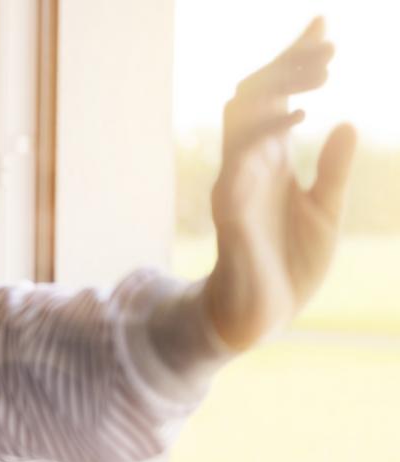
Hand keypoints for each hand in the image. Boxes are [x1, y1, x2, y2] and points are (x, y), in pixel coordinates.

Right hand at [204, 17, 356, 349]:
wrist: (263, 316)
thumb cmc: (289, 265)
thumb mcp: (324, 211)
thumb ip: (331, 169)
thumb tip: (346, 122)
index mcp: (269, 161)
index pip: (277, 98)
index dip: (295, 61)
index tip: (323, 25)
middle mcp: (248, 164)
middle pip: (255, 96)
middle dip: (289, 64)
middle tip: (330, 42)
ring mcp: (236, 183)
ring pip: (241, 117)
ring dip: (279, 87)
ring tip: (323, 68)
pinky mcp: (231, 209)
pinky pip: (240, 161)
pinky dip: (267, 133)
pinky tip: (300, 116)